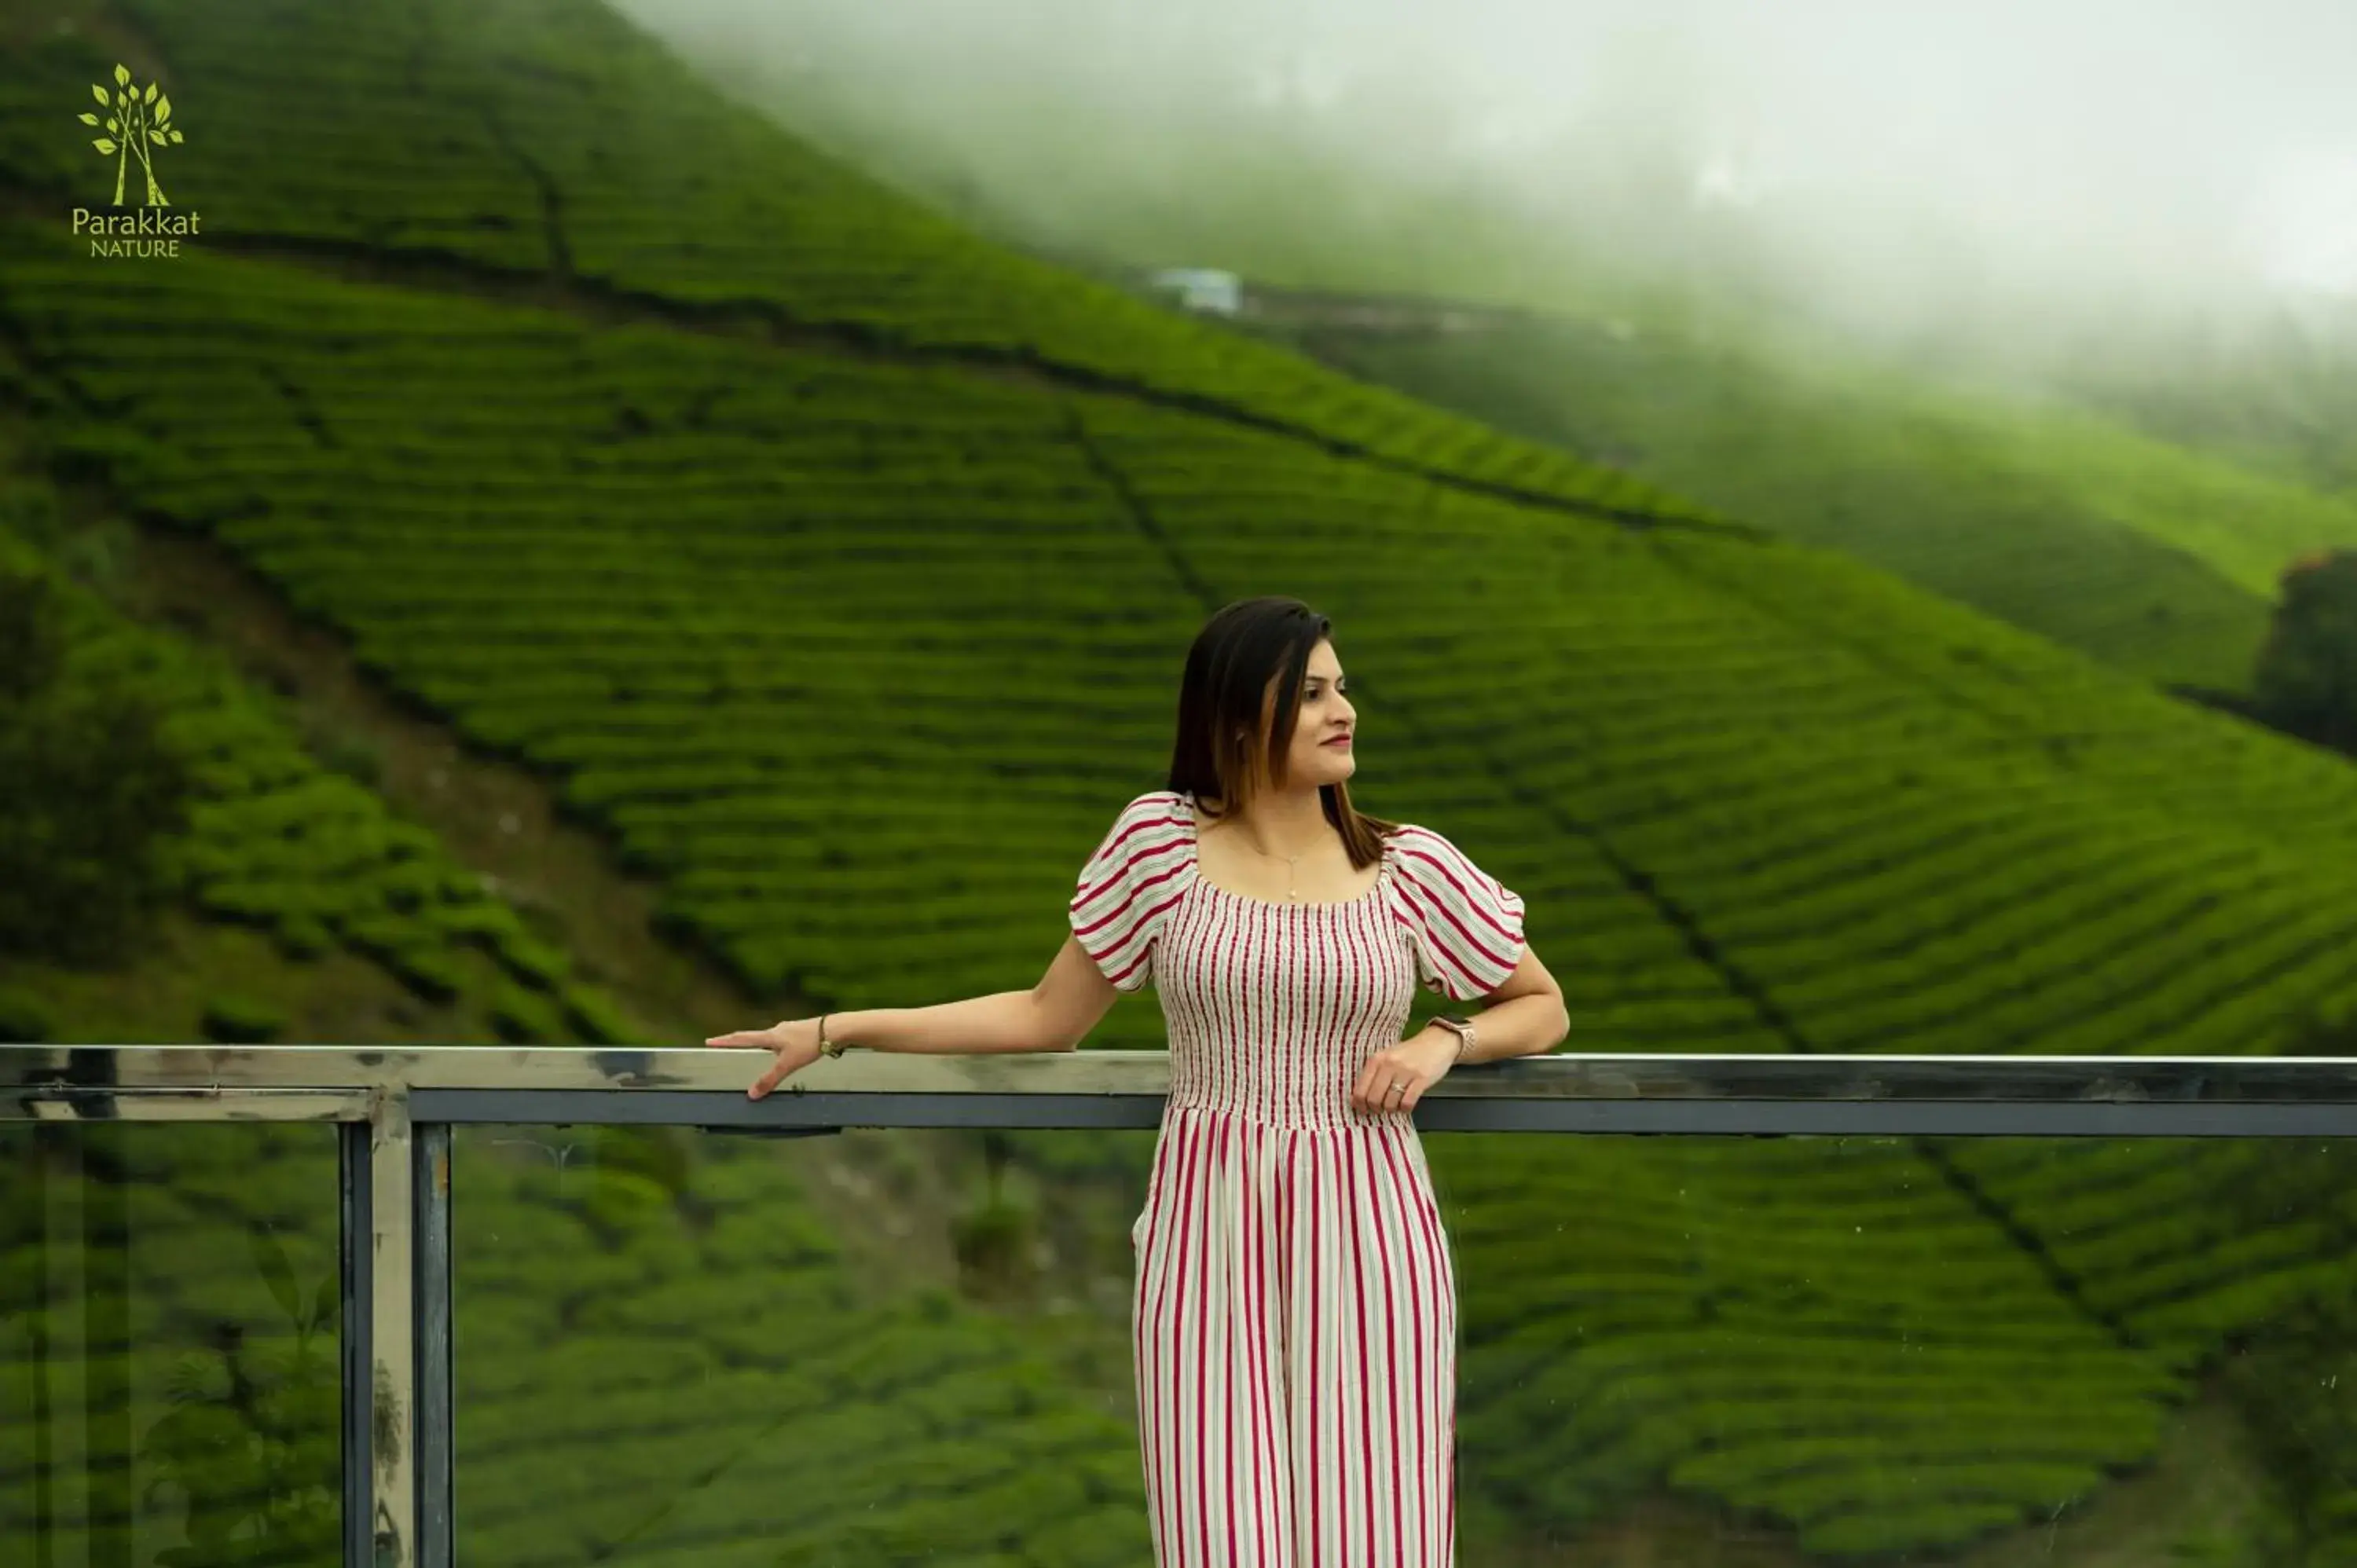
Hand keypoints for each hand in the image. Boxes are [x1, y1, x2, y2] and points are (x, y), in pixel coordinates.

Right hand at [704, 1018, 821, 1098]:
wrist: (834, 1030)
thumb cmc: (811, 1043)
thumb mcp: (788, 1064)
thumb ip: (770, 1079)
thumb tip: (752, 1094)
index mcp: (770, 1036)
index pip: (742, 1038)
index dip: (725, 1040)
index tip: (710, 1040)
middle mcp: (777, 1030)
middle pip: (753, 1037)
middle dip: (739, 1042)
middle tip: (727, 1045)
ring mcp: (789, 1030)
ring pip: (769, 1039)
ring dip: (759, 1044)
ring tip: (754, 1052)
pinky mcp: (800, 1032)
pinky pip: (782, 1040)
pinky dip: (775, 1047)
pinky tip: (782, 1052)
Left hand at [1350, 1030, 1456, 1116]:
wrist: (1437, 1042)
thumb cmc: (1410, 1053)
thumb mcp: (1387, 1058)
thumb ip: (1373, 1075)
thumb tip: (1358, 1100)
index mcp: (1377, 1060)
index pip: (1360, 1090)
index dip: (1360, 1105)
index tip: (1364, 1110)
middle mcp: (1389, 1065)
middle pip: (1374, 1099)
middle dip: (1376, 1109)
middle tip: (1381, 1109)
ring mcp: (1405, 1072)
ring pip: (1390, 1103)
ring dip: (1392, 1109)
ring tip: (1395, 1105)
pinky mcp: (1421, 1079)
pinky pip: (1407, 1103)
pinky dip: (1405, 1109)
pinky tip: (1406, 1105)